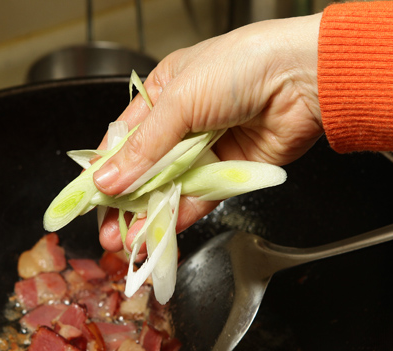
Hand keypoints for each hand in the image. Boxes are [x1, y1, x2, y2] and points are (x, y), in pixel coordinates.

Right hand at [94, 13, 323, 252]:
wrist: (302, 77)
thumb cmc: (243, 66)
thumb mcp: (179, 100)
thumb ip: (144, 147)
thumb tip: (108, 178)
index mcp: (165, 93)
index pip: (126, 137)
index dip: (107, 168)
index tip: (90, 196)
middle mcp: (184, 122)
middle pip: (145, 168)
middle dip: (123, 200)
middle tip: (106, 230)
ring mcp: (207, 148)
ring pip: (170, 188)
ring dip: (148, 215)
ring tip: (126, 242)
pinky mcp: (230, 172)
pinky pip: (199, 199)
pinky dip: (178, 217)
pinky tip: (158, 234)